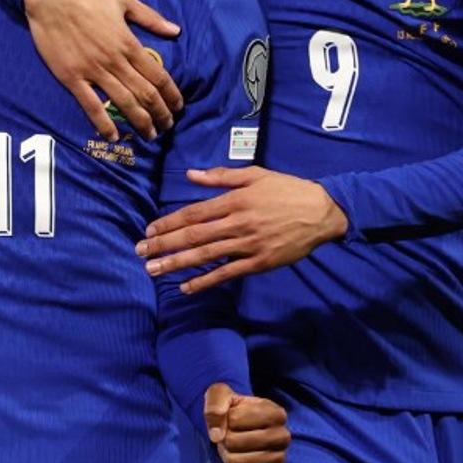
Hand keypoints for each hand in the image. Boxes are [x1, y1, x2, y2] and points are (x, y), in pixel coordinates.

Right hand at [24, 0, 182, 140]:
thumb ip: (151, 18)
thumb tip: (176, 30)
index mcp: (128, 42)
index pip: (158, 75)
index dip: (171, 94)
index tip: (178, 106)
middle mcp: (114, 60)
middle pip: (144, 94)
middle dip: (160, 114)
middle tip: (168, 127)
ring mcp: (92, 70)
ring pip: (122, 103)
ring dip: (139, 121)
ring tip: (149, 134)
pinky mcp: (71, 77)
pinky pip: (90, 105)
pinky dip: (103, 123)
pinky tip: (114, 136)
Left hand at [137, 166, 347, 291]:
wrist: (321, 212)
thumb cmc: (287, 189)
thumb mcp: (255, 175)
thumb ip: (221, 177)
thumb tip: (190, 174)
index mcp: (235, 200)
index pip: (194, 213)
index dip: (169, 222)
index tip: (149, 230)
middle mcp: (237, 223)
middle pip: (194, 236)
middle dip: (164, 244)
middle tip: (140, 252)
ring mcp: (247, 245)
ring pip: (205, 256)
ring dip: (177, 264)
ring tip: (154, 270)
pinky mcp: (258, 263)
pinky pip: (226, 274)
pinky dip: (205, 282)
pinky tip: (185, 288)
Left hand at [203, 383, 290, 462]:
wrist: (245, 428)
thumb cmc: (233, 408)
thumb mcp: (221, 394)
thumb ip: (215, 405)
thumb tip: (217, 436)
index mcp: (276, 412)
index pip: (234, 420)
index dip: (225, 419)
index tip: (231, 417)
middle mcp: (283, 436)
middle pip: (234, 442)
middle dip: (224, 439)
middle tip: (228, 435)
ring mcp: (280, 458)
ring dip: (226, 456)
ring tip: (232, 448)